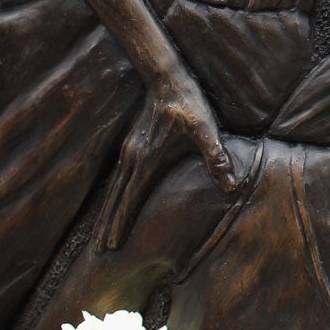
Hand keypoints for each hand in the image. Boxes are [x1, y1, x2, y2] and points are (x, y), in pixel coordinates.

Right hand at [96, 66, 235, 251]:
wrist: (167, 79)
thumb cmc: (189, 105)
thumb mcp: (206, 131)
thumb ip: (216, 158)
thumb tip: (231, 187)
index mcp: (148, 160)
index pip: (130, 198)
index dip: (121, 222)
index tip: (111, 245)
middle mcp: (132, 159)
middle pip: (115, 198)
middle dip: (107, 225)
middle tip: (98, 251)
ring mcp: (128, 151)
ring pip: (113, 189)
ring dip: (106, 212)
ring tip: (99, 234)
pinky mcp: (131, 145)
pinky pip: (116, 178)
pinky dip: (111, 196)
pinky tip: (112, 202)